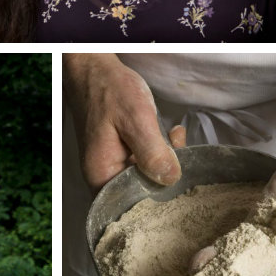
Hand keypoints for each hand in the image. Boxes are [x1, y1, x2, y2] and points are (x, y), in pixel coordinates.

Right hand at [64, 54, 184, 191]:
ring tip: (176, 139)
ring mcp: (110, 164)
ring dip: (164, 161)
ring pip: (143, 176)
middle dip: (165, 177)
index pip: (130, 207)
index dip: (157, 201)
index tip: (180, 184)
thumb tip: (170, 179)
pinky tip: (169, 135)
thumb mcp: (136, 119)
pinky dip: (157, 151)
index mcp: (101, 174)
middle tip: (182, 154)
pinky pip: (140, 162)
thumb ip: (152, 152)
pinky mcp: (118, 152)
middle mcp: (102, 174)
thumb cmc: (108, 91)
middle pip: (139, 193)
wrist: (92, 69)